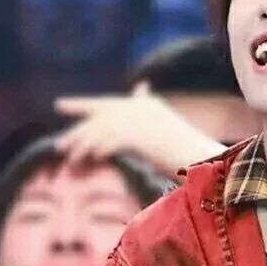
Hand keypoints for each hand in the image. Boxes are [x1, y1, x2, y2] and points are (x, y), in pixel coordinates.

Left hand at [55, 83, 225, 173]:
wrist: (209, 160)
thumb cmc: (194, 157)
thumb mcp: (169, 142)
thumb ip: (149, 138)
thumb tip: (134, 149)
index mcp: (146, 108)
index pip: (107, 104)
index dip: (81, 105)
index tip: (58, 104)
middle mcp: (141, 109)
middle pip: (99, 117)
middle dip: (77, 132)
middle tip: (57, 146)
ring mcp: (141, 120)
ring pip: (101, 131)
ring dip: (83, 147)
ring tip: (69, 160)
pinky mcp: (140, 134)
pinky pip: (110, 143)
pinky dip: (98, 152)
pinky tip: (89, 161)